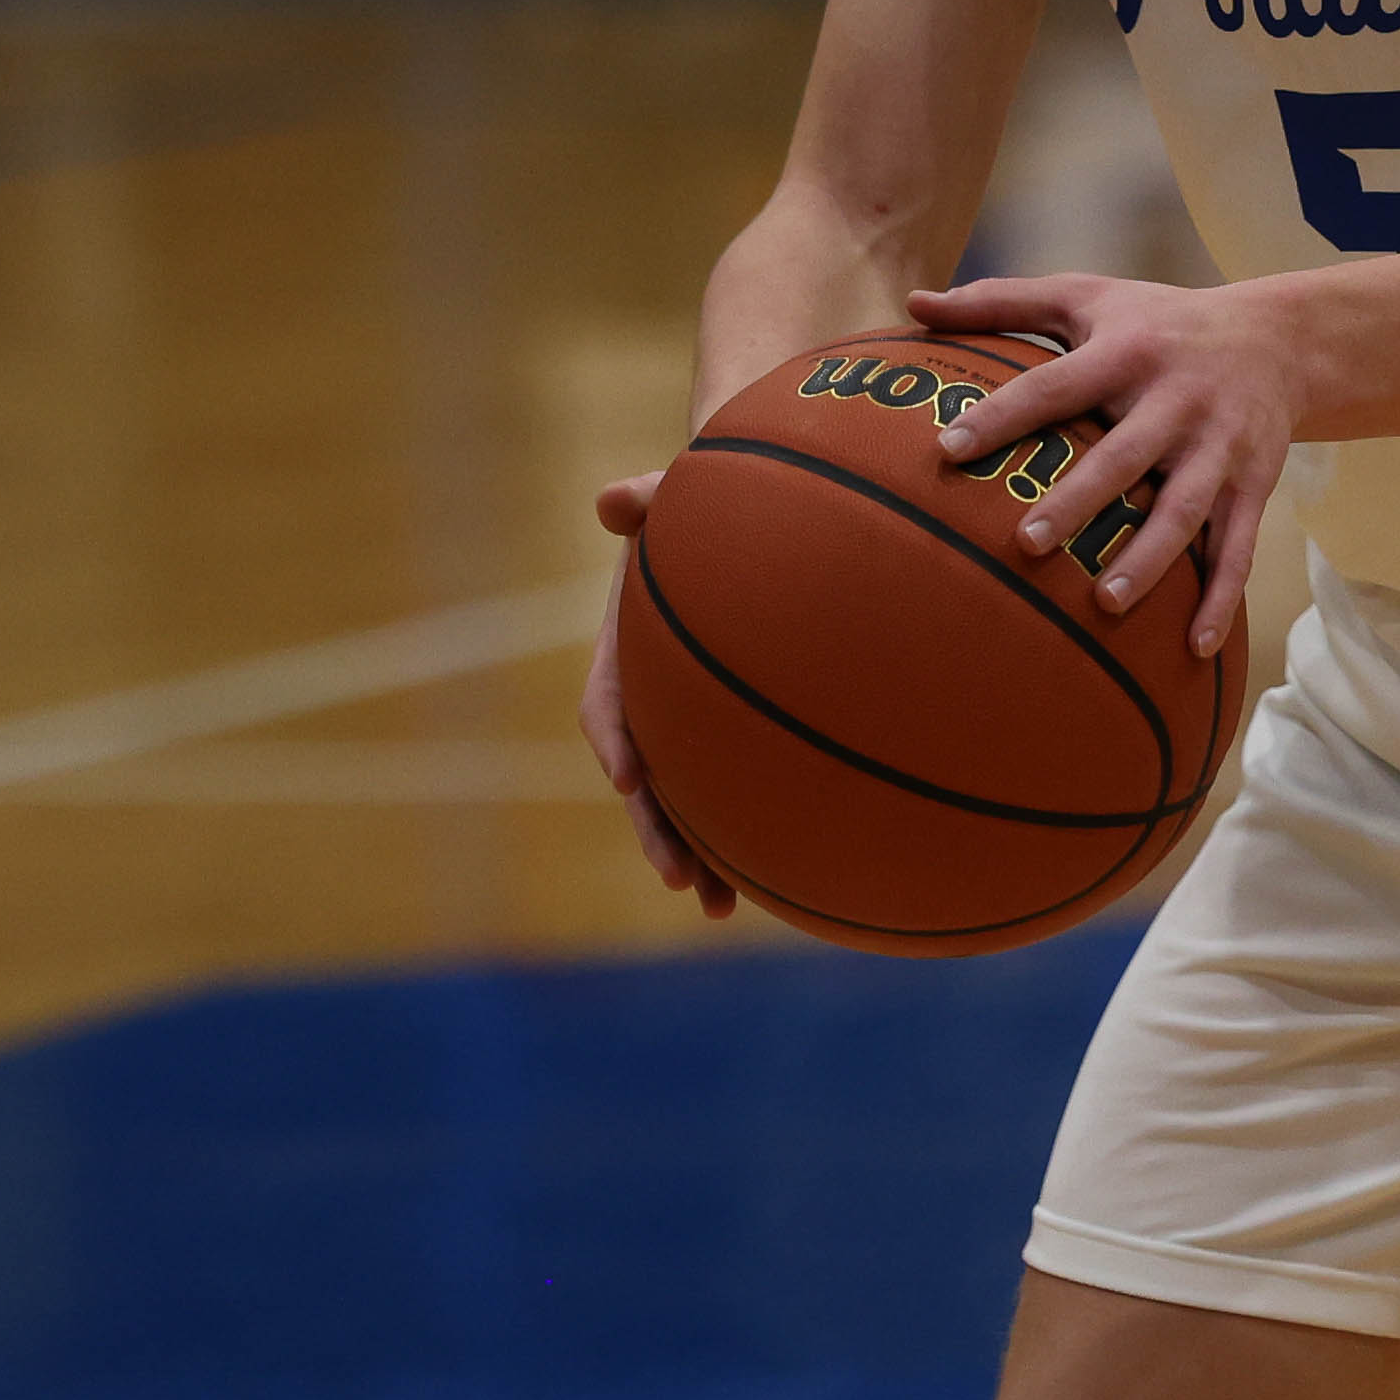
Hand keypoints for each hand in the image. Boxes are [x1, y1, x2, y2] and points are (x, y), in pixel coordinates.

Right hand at [579, 470, 738, 921]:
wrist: (768, 514)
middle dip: (658, 831)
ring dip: (699, 855)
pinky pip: (742, 790)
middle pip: (648, 775)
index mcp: (632, 644)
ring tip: (719, 908)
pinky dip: (753, 834)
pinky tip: (789, 878)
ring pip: (691, 800)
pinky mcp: (744, 735)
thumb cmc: (720, 502)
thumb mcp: (685, 491)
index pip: (610, 697)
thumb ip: (655, 495)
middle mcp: (658, 694)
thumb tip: (612, 499)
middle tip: (679, 878)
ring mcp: (699, 721)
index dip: (614, 737)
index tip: (628, 776)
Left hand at [912, 270, 1299, 660]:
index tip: (947, 449)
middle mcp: (1175, 398)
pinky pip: (1239, 545)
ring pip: (1185, 509)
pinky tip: (1194, 646)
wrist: (1278, 339)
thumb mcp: (1086, 296)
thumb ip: (1001, 301)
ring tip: (1103, 602)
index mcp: (1125, 352)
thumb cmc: (1156, 321)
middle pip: (1124, 454)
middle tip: (1026, 544)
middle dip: (1079, 501)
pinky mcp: (1253, 483)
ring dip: (1149, 558)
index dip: (1002, 415)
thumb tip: (914, 304)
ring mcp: (1218, 445)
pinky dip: (1221, 596)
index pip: (1054, 385)